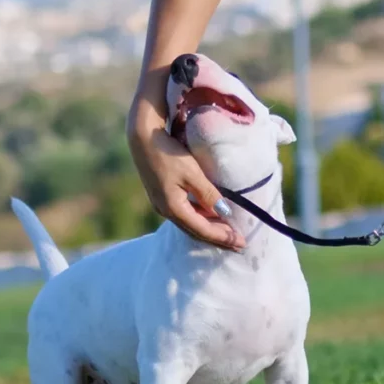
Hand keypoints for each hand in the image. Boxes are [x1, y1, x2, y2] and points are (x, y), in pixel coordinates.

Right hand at [127, 93, 245, 251]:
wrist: (142, 138)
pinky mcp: (162, 197)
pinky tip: (212, 218)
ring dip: (210, 230)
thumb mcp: (192, 173)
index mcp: (173, 208)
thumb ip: (209, 194)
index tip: (241, 242)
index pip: (203, 229)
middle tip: (239, 245)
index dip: (223, 237)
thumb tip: (224, 213)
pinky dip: (201, 219)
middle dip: (218, 239)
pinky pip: (185, 215)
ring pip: (190, 224)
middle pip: (196, 231)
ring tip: (229, 234)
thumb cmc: (168, 153)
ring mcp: (162, 204)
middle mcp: (165, 211)